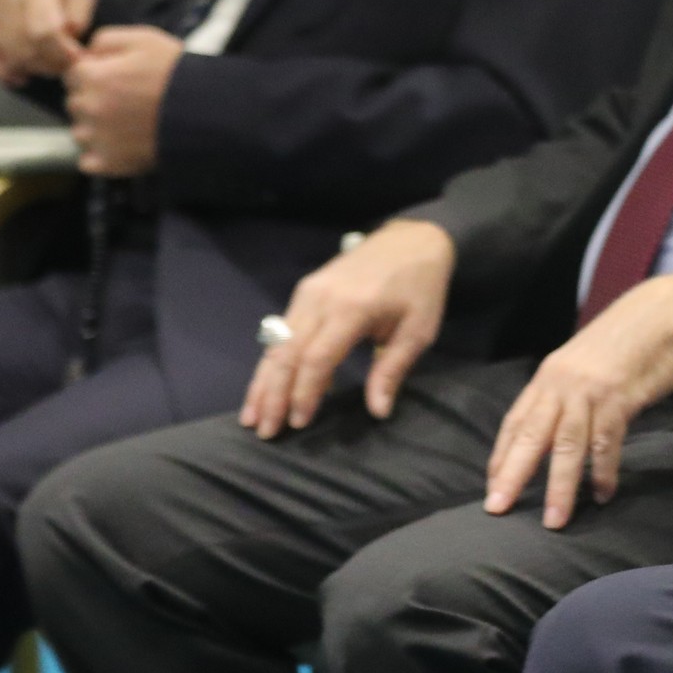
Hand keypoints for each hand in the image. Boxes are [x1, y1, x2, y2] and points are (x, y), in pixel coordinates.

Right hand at [0, 0, 96, 82]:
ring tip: (45, 68)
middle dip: (47, 65)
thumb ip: (79, 15)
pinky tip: (16, 76)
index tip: (76, 59)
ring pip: (3, 53)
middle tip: (63, 67)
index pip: (44, 32)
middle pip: (23, 47)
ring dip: (27, 69)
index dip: (61, 54)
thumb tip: (68, 42)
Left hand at [62, 25, 182, 175]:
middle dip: (94, 101)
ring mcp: (97, 138)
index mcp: (92, 77)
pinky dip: (101, 156)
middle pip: (75, 104)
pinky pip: (88, 162)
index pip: (72, 75)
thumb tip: (86, 53)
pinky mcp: (109, 163)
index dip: (95, 75)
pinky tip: (125, 146)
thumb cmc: (178, 74)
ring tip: (130, 124)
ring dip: (96, 129)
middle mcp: (88, 108)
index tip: (118, 79)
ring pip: (80, 133)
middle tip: (128, 101)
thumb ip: (106, 39)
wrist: (208, 113)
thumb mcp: (145, 39)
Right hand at [241, 218, 455, 436]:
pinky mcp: (304, 290)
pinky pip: (282, 331)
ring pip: (276, 343)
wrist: (412, 240)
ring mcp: (308, 292)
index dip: (305, 393)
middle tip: (265, 432)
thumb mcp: (418, 330)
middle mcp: (320, 299)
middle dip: (273, 395)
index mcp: (351, 308)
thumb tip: (378, 411)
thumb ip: (393, 370)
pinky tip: (265, 386)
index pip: (316, 358)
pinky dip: (272, 361)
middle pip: (287, 353)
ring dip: (262, 381)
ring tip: (252, 417)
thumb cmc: (421, 288)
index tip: (299, 424)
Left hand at [483, 270, 672, 529]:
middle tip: (498, 508)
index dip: (502, 456)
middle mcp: (562, 385)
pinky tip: (604, 493)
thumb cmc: (628, 340)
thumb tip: (557, 425)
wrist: (666, 314)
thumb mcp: (586, 363)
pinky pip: (607, 442)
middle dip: (513, 475)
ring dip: (560, 486)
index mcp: (549, 376)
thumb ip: (568, 392)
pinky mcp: (620, 398)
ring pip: (567, 446)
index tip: (492, 486)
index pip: (516, 422)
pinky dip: (604, 471)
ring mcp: (590, 391)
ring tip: (555, 520)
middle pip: (532, 436)